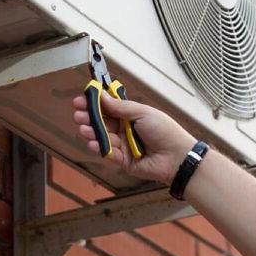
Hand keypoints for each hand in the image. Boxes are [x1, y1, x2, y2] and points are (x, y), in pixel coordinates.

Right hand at [72, 92, 195, 184]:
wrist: (176, 157)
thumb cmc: (165, 131)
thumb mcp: (143, 113)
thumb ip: (120, 107)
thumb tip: (102, 95)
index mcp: (132, 116)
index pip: (109, 108)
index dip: (95, 104)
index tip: (81, 100)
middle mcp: (126, 129)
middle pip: (102, 122)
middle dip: (89, 117)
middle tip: (78, 114)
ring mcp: (124, 145)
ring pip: (102, 137)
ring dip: (91, 132)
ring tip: (83, 128)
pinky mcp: (123, 160)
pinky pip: (108, 153)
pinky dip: (99, 147)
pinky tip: (92, 142)